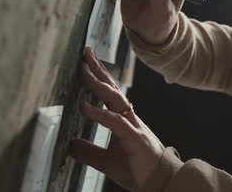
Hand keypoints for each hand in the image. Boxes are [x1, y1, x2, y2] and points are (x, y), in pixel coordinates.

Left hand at [70, 47, 164, 190]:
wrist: (160, 184)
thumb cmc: (138, 170)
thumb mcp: (107, 161)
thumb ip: (90, 151)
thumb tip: (71, 146)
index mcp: (124, 120)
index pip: (110, 93)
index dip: (99, 76)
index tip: (86, 61)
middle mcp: (130, 118)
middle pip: (113, 88)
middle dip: (99, 70)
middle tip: (86, 52)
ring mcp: (134, 127)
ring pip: (115, 99)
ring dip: (98, 84)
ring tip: (83, 71)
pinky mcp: (134, 139)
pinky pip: (115, 122)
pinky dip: (99, 113)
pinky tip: (84, 107)